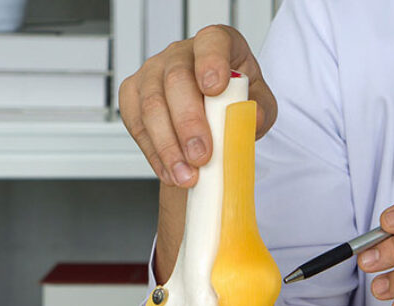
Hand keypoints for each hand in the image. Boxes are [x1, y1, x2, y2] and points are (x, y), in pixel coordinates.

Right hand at [118, 25, 277, 187]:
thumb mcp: (259, 103)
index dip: (211, 62)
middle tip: (201, 156)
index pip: (212, 42)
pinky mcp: (133, 94)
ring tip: (186, 175)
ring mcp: (152, 72)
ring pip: (151, 105)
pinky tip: (170, 172)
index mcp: (216, 44)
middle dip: (188, 122)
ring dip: (168, 146)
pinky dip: (154, 153)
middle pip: (175, 80)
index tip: (214, 89)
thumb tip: (251, 118)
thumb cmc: (235, 100)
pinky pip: (136, 123)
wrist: (212, 115)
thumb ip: (260, 109)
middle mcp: (180, 53)